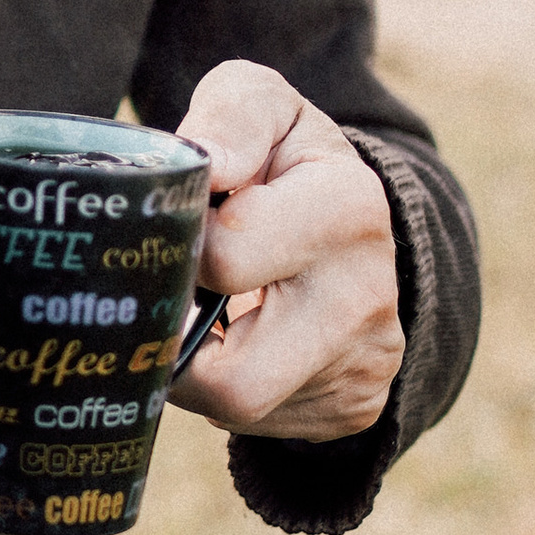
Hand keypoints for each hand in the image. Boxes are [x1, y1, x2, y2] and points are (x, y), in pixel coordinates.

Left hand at [165, 61, 401, 441]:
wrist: (353, 221)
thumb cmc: (283, 158)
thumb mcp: (262, 105)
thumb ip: (230, 118)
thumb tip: (205, 167)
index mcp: (348, 208)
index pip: (224, 258)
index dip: (178, 245)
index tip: (180, 226)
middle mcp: (369, 296)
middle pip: (232, 376)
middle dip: (175, 338)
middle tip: (165, 294)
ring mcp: (367, 361)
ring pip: (238, 411)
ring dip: (195, 369)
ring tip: (200, 315)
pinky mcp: (355, 406)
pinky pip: (261, 428)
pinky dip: (228, 392)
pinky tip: (238, 342)